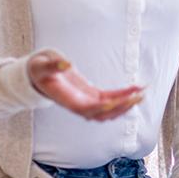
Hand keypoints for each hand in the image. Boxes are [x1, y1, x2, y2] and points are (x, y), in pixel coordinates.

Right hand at [27, 50, 143, 120]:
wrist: (37, 74)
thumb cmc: (39, 68)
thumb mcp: (41, 63)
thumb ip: (53, 64)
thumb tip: (67, 64)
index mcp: (65, 99)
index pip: (83, 108)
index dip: (98, 108)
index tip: (112, 102)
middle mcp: (77, 104)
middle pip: (100, 114)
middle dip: (119, 108)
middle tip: (136, 96)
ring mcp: (85, 101)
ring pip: (108, 111)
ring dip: (125, 105)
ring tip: (141, 94)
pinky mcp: (91, 95)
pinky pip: (109, 99)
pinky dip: (123, 96)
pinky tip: (135, 89)